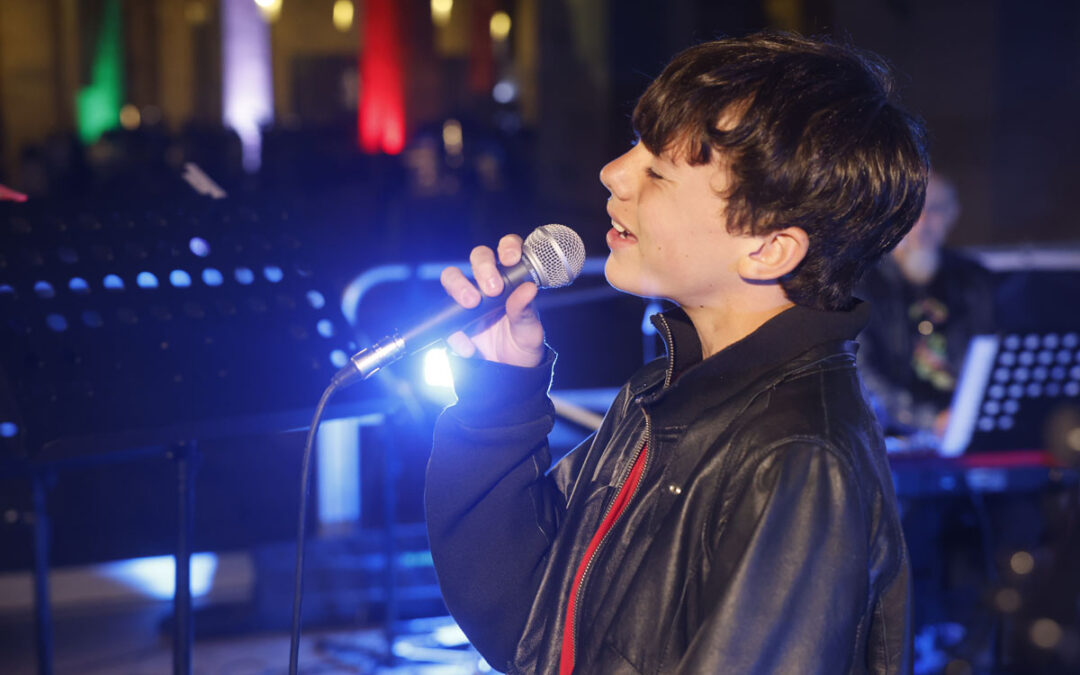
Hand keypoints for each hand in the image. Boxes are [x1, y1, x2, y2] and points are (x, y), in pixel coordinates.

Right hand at [439, 234, 544, 367]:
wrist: (507, 373)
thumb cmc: (522, 346)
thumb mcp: (529, 332)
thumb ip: (525, 312)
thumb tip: (528, 289)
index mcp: (512, 280)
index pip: (507, 250)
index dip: (508, 247)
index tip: (510, 259)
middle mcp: (488, 284)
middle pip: (478, 257)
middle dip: (483, 267)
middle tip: (492, 289)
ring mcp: (467, 298)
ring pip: (452, 276)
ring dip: (459, 285)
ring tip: (471, 304)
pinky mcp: (452, 319)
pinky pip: (445, 317)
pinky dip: (455, 333)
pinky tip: (469, 348)